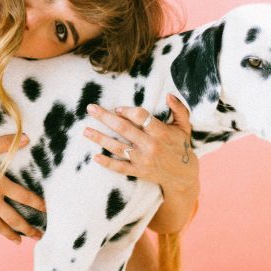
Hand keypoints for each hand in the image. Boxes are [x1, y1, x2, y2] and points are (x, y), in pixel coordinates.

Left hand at [83, 95, 198, 196]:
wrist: (183, 175)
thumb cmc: (181, 146)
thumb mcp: (184, 126)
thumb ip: (179, 109)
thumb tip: (169, 95)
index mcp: (161, 132)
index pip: (141, 117)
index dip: (127, 111)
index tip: (117, 108)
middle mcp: (150, 146)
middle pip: (124, 129)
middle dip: (105, 117)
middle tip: (91, 109)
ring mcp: (143, 160)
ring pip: (118, 148)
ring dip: (100, 139)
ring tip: (86, 131)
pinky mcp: (138, 172)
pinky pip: (120, 168)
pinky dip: (107, 163)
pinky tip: (95, 157)